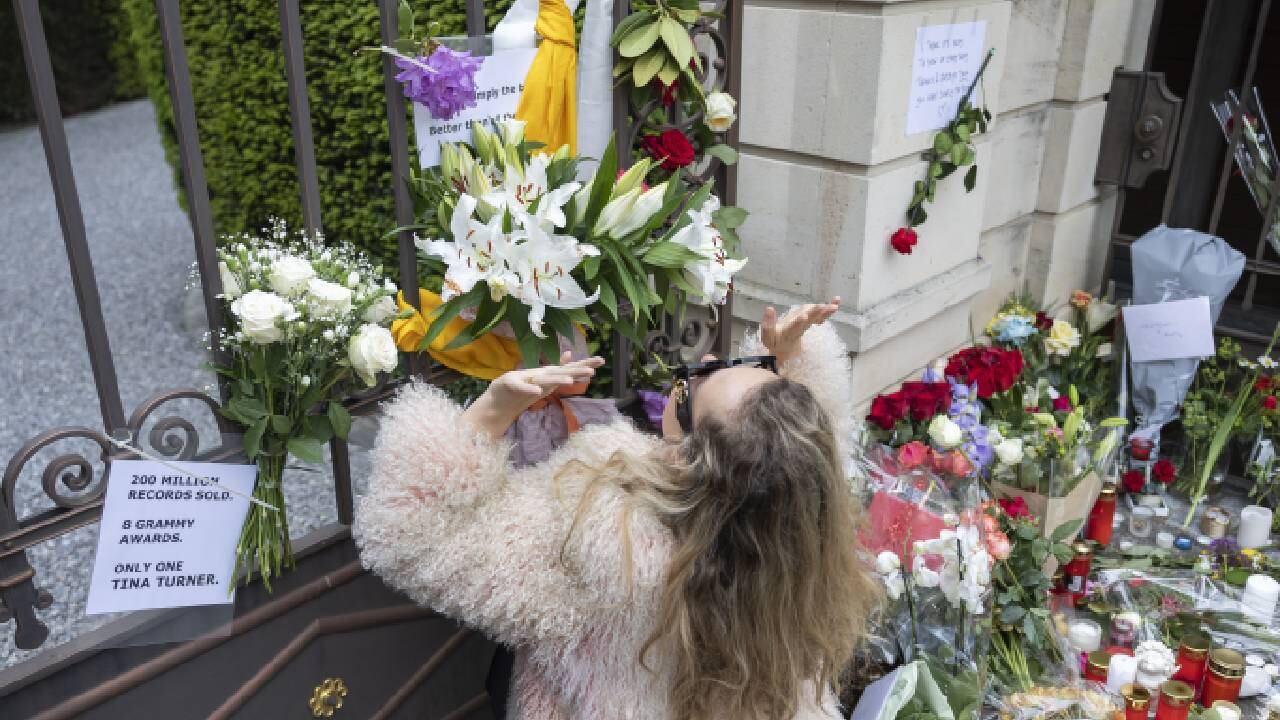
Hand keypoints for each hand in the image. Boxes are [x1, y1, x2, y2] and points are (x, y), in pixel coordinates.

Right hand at [464, 352, 603, 437]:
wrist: (498, 398)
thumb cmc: (521, 387)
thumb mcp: (542, 378)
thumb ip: (557, 368)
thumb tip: (571, 355)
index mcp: (548, 375)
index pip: (569, 369)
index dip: (584, 364)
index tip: (601, 361)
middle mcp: (540, 376)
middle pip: (560, 372)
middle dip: (576, 371)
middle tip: (592, 370)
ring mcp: (527, 381)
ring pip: (544, 380)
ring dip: (556, 380)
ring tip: (570, 382)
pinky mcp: (513, 386)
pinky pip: (523, 389)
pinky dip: (530, 389)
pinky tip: (538, 390)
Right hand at [761, 297, 839, 364]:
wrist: (785, 348)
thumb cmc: (775, 341)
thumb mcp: (767, 336)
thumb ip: (767, 324)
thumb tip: (769, 308)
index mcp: (788, 332)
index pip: (794, 327)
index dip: (799, 322)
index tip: (804, 316)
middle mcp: (800, 329)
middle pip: (809, 321)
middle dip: (815, 313)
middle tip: (822, 306)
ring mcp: (808, 325)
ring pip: (818, 319)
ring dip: (826, 312)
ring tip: (834, 306)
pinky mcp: (812, 322)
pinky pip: (822, 317)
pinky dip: (830, 309)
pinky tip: (837, 300)